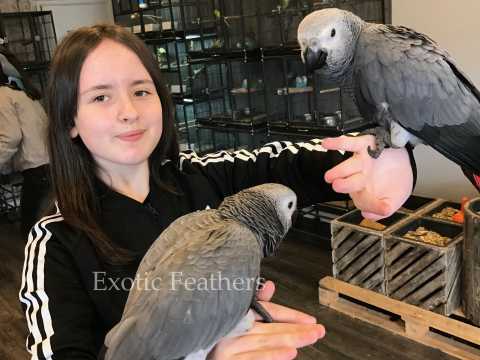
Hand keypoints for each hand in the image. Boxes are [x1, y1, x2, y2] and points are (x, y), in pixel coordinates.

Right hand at [207, 281, 324, 359]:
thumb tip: (270, 285)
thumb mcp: (236, 316)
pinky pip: (252, 359)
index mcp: (236, 314)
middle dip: (296, 329)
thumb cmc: (217, 333)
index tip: (310, 320)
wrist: (197, 354)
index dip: (290, 315)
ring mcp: (228, 345)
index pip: (267, 311)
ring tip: (307, 339)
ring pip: (265, 341)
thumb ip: (256, 302)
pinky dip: (272, 356)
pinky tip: (289, 354)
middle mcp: (232, 327)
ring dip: (288, 339)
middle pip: (270, 327)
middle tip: (317, 331)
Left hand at [322, 135, 412, 219]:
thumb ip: (383, 209)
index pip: (364, 200)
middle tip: (337, 186)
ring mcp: (360, 162)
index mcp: (365, 192)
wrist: (404, 160)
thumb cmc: (396, 180)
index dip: (371, 204)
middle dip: (344, 185)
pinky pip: (349, 143)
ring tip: (329, 176)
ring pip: (349, 166)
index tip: (382, 207)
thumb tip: (369, 215)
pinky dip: (337, 143)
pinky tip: (326, 143)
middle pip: (351, 182)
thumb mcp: (395, 198)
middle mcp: (360, 177)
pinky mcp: (363, 145)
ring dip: (339, 171)